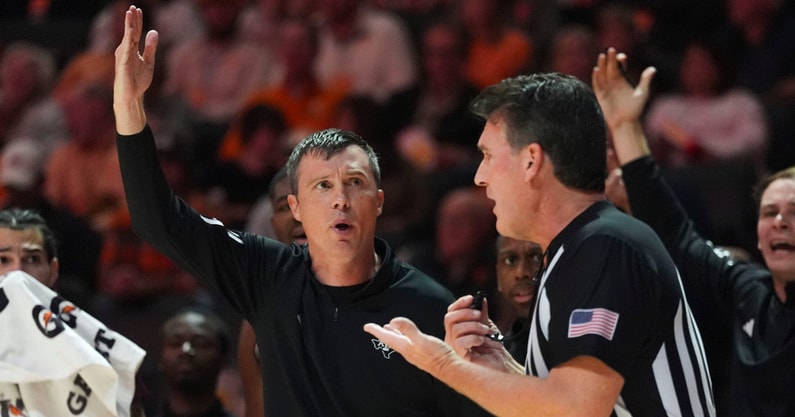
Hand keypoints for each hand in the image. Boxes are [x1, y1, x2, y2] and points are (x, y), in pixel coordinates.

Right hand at [113, 5, 157, 133]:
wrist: (131, 96)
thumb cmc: (138, 80)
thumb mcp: (149, 62)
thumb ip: (150, 47)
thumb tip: (153, 31)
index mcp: (131, 49)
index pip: (135, 32)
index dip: (137, 21)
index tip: (138, 10)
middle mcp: (125, 50)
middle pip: (130, 31)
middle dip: (132, 19)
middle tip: (133, 7)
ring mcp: (123, 56)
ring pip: (127, 37)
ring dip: (129, 25)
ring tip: (130, 12)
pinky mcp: (124, 62)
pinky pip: (127, 48)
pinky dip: (129, 38)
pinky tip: (132, 30)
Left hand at [363, 317, 457, 373]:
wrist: (451, 369)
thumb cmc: (437, 357)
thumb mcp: (422, 341)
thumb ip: (408, 330)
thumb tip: (393, 321)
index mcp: (405, 347)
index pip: (387, 337)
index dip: (376, 331)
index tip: (366, 326)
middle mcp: (408, 350)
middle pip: (391, 339)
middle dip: (383, 332)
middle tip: (375, 328)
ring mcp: (415, 352)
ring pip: (400, 341)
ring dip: (393, 334)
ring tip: (389, 328)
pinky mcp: (423, 353)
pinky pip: (409, 342)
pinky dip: (404, 336)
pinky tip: (409, 336)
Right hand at [444, 295, 517, 371]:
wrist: (501, 366)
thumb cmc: (493, 350)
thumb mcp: (487, 327)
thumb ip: (482, 314)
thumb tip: (481, 299)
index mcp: (457, 331)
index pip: (451, 313)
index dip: (460, 304)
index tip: (471, 298)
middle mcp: (452, 339)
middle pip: (449, 319)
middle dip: (466, 313)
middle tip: (479, 315)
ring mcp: (454, 349)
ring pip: (456, 329)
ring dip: (474, 326)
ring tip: (486, 331)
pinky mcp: (459, 357)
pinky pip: (461, 342)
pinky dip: (474, 337)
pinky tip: (482, 340)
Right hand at [592, 48, 654, 131]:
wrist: (625, 123)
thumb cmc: (635, 109)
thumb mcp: (642, 94)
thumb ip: (645, 81)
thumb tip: (652, 69)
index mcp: (624, 80)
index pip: (621, 67)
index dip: (620, 60)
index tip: (622, 57)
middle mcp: (614, 82)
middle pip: (611, 68)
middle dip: (611, 59)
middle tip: (611, 50)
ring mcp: (606, 88)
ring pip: (603, 74)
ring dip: (602, 65)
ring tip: (602, 56)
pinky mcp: (600, 95)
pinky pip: (597, 84)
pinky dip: (596, 77)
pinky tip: (596, 70)